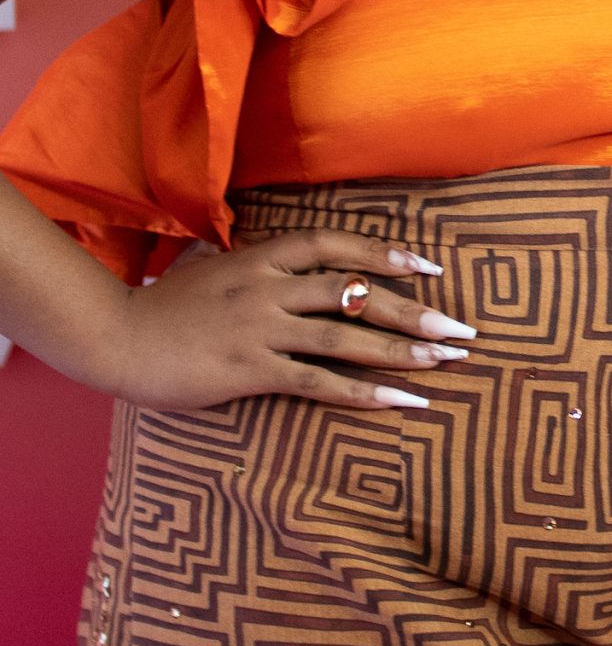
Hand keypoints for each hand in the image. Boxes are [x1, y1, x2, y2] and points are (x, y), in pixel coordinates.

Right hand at [93, 229, 474, 413]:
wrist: (115, 338)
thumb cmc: (163, 307)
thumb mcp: (210, 269)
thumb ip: (248, 263)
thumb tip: (270, 254)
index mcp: (260, 258)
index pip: (333, 245)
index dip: (383, 253)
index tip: (426, 267)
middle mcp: (267, 288)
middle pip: (355, 293)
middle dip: (414, 311)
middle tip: (461, 329)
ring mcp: (260, 328)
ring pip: (345, 336)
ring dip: (402, 349)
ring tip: (445, 362)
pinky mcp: (250, 370)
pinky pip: (319, 382)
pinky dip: (365, 392)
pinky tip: (402, 400)